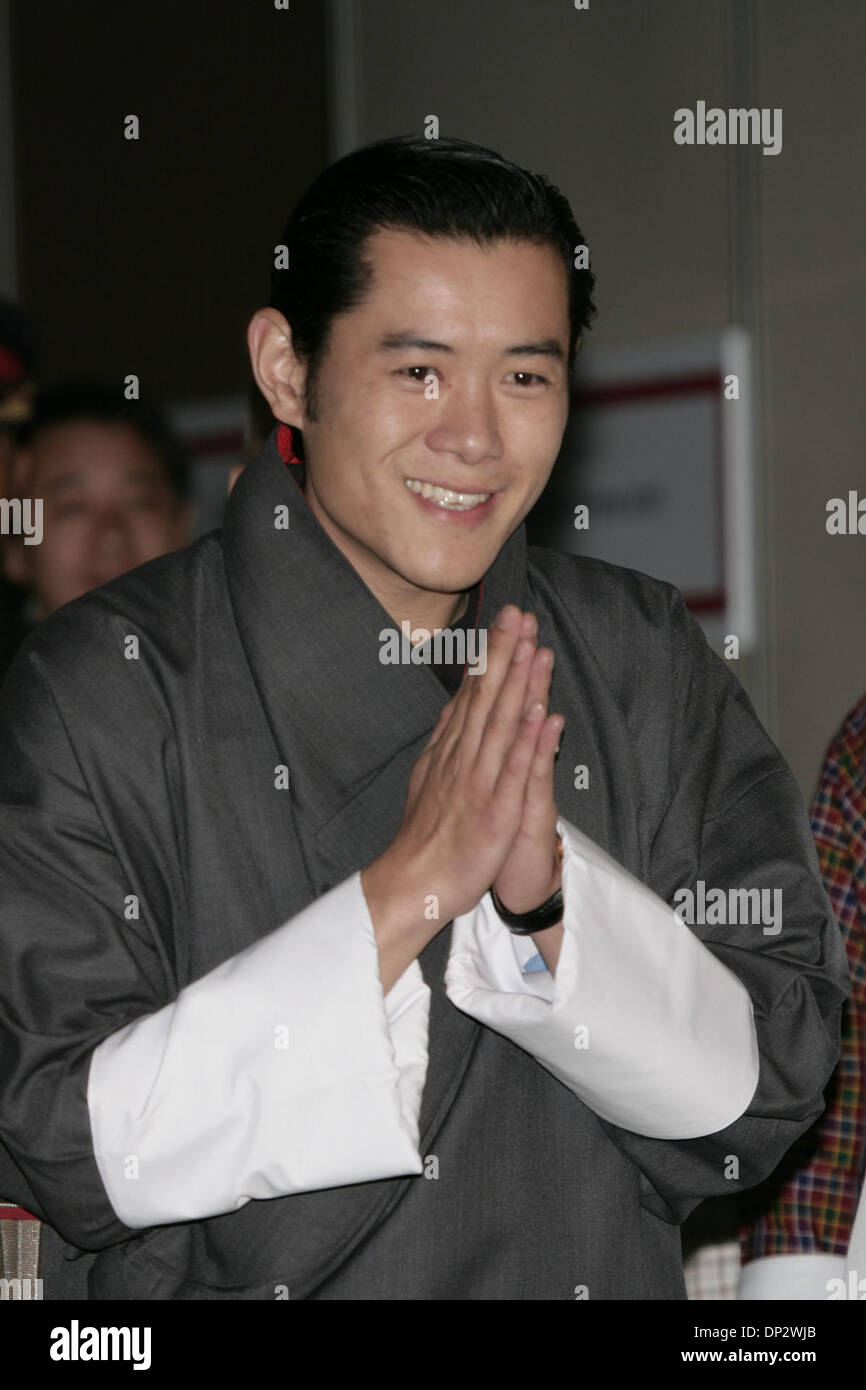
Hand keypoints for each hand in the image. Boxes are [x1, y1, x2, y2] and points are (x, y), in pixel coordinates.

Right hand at [377, 604, 557, 923]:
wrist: (412, 884)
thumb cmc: (426, 838)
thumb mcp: (427, 777)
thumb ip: (445, 741)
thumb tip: (455, 703)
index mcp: (449, 752)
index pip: (471, 694)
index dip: (490, 655)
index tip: (504, 620)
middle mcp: (462, 759)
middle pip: (486, 698)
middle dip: (504, 653)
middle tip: (520, 613)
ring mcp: (479, 783)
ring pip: (501, 725)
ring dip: (519, 684)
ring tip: (534, 647)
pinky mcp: (495, 811)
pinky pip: (515, 771)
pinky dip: (529, 740)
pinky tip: (544, 713)